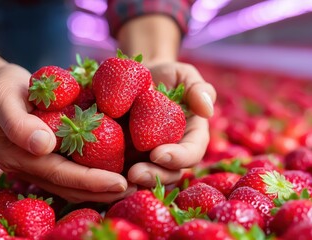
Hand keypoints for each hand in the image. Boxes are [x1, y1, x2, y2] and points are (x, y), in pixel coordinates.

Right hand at [0, 63, 135, 202]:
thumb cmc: (1, 89)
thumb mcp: (3, 98)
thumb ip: (18, 123)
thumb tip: (44, 146)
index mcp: (19, 157)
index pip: (61, 175)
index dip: (91, 181)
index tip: (121, 183)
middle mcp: (30, 168)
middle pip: (71, 187)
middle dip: (104, 191)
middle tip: (137, 189)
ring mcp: (39, 165)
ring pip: (74, 185)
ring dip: (102, 188)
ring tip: (132, 186)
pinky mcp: (49, 158)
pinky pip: (74, 171)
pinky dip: (95, 174)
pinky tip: (118, 170)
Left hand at [128, 62, 216, 186]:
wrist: (139, 78)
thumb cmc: (166, 76)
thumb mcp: (184, 75)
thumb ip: (199, 88)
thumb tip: (207, 110)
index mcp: (191, 136)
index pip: (191, 153)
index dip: (179, 158)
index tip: (159, 153)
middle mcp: (174, 152)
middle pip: (170, 173)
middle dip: (154, 176)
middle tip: (135, 173)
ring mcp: (151, 158)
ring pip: (149, 177)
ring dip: (136, 181)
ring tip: (121, 177)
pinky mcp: (130, 158)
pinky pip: (125, 172)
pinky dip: (116, 175)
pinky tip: (104, 173)